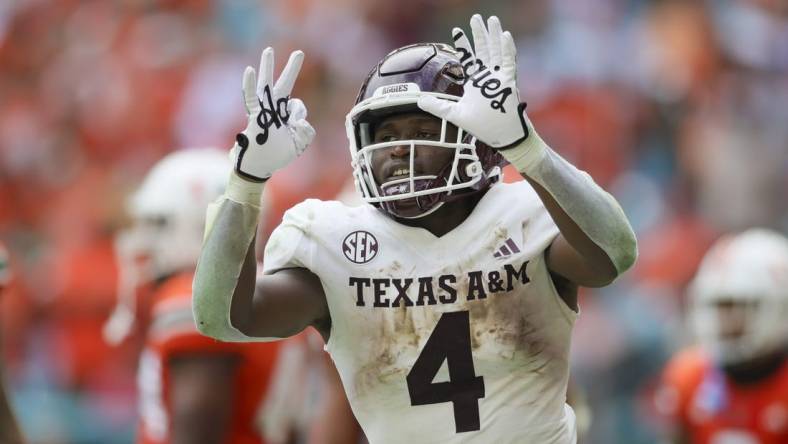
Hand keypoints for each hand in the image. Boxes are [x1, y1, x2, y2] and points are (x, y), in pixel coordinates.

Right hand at [233, 47, 314, 181]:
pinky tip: (249, 70)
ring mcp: (262, 112)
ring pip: (266, 87)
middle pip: (283, 86)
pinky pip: (251, 99)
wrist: (257, 168)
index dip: (299, 115)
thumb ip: (305, 129)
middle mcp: (272, 110)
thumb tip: (299, 117)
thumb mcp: (299, 143)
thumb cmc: (276, 156)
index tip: (294, 126)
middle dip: (291, 69)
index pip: (296, 106)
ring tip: (268, 50)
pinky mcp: (253, 117)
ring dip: (267, 68)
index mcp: (283, 116)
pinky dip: (249, 86)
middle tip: (300, 52)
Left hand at [417, 14, 527, 148]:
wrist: (501, 136)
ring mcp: (499, 78)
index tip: (457, 30)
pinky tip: (504, 35)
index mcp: (475, 82)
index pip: (469, 58)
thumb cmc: (482, 127)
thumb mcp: (454, 114)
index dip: (463, 44)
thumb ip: (437, 106)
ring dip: (494, 35)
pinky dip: (507, 49)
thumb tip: (418, 101)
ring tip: (491, 19)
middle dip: (479, 34)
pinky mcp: (509, 82)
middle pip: (483, 50)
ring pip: (496, 51)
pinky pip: (508, 62)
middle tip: (475, 18)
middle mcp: (487, 77)